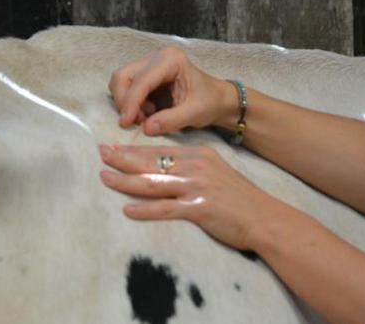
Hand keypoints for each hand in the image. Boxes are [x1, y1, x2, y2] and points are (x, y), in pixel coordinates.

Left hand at [99, 144, 286, 249]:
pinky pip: (165, 209)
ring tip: (104, 178)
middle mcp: (194, 168)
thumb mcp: (214, 170)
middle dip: (122, 159)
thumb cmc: (238, 196)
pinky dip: (144, 210)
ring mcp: (196, 188)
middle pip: (151, 162)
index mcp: (197, 154)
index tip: (112, 147)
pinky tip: (127, 210)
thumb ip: (189, 166)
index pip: (158, 149)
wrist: (264, 217)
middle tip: (101, 155)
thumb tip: (162, 165)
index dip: (133, 149)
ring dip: (125, 181)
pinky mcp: (198, 210)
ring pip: (153, 183)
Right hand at [108, 47, 235, 135]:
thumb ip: (171, 120)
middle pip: (123, 76)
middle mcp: (156, 57)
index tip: (126, 123)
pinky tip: (147, 112)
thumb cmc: (209, 102)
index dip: (131, 102)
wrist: (216, 99)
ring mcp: (148, 63)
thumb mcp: (194, 113)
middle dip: (124, 101)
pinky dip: (130, 102)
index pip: (142, 80)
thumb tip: (145, 128)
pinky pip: (126, 86)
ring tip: (144, 116)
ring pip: (121, 80)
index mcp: (171, 60)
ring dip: (126, 102)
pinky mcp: (144, 73)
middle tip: (135, 122)